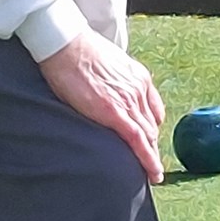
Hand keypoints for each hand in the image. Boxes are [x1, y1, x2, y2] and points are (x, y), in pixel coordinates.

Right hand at [36, 27, 165, 183]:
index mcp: (138, 77)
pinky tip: (152, 173)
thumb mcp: (107, 62)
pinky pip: (137, 141)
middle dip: (152, 146)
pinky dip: (147, 159)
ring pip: (148, 136)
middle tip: (150, 165)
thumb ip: (114, 80)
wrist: (66, 44)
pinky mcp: (114, 112)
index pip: (152, 110)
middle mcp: (139, 89)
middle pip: (152, 126)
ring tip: (153, 175)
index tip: (149, 141)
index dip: (151, 128)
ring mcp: (129, 101)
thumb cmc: (77, 51)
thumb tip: (107, 91)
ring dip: (152, 157)